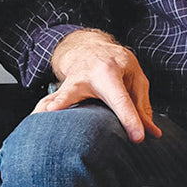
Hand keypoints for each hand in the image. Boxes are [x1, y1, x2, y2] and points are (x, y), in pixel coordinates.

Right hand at [34, 29, 161, 142]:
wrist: (88, 47)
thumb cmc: (116, 63)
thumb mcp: (135, 77)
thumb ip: (141, 104)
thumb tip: (152, 133)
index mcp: (108, 73)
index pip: (120, 100)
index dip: (130, 119)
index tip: (138, 138)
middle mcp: (83, 78)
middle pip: (73, 94)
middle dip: (66, 104)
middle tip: (54, 113)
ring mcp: (67, 85)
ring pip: (53, 98)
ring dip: (45, 110)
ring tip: (38, 122)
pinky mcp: (58, 92)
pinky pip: (47, 103)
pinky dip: (40, 113)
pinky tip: (34, 123)